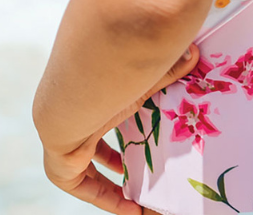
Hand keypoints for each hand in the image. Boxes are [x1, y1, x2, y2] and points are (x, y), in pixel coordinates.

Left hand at [41, 43, 200, 212]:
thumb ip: (166, 73)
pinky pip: (81, 188)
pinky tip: (129, 208)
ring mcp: (63, 146)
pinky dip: (104, 197)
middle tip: (134, 170)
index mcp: (89, 102)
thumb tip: (193, 53)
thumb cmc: (106, 82)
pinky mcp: (59, 169)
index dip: (118, 135)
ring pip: (85, 170)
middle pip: (92, 148)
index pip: (101, 120)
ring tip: (134, 195)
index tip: (137, 146)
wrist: (70, 101)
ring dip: (107, 183)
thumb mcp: (139, 83)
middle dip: (112, 161)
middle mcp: (73, 124)